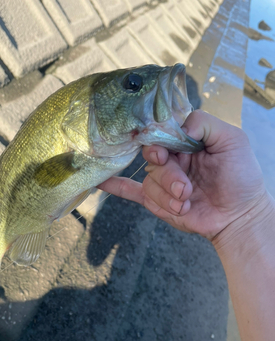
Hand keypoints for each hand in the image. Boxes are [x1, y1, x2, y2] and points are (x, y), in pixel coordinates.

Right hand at [99, 110, 268, 240]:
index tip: (165, 153)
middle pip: (153, 158)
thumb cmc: (241, 177)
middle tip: (185, 188)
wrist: (239, 217)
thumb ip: (204, 123)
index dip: (159, 141)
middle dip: (169, 175)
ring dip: (168, 195)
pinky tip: (99, 182)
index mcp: (186, 141)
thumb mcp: (232, 140)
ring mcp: (163, 181)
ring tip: (187, 202)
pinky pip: (131, 191)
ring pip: (150, 181)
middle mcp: (172, 158)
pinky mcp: (156, 201)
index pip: (162, 133)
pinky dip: (114, 186)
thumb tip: (176, 127)